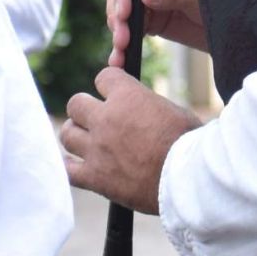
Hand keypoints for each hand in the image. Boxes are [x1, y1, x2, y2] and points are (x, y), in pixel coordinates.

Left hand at [60, 68, 201, 212]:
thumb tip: (146, 110)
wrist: (187, 178)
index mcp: (128, 96)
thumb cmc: (189, 143)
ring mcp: (97, 149)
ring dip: (75, 134)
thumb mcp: (174, 111)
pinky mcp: (95, 178)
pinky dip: (70, 167)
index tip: (113, 92)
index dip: (109, 84)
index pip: (103, 77)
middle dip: (85, 109)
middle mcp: (106, 119)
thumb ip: (150, 107)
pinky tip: (76, 165)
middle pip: (76, 104)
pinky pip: (68, 170)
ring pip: (67, 134)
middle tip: (95, 118)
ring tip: (84, 139)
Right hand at [106, 0, 207, 66]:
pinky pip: (133, 29)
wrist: (244, 29)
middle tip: (122, 36)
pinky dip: (125, 43)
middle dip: (119, 14)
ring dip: (119, 31)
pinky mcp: (156, 19)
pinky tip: (120, 57)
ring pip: (125, 11)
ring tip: (120, 51)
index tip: (125, 13)